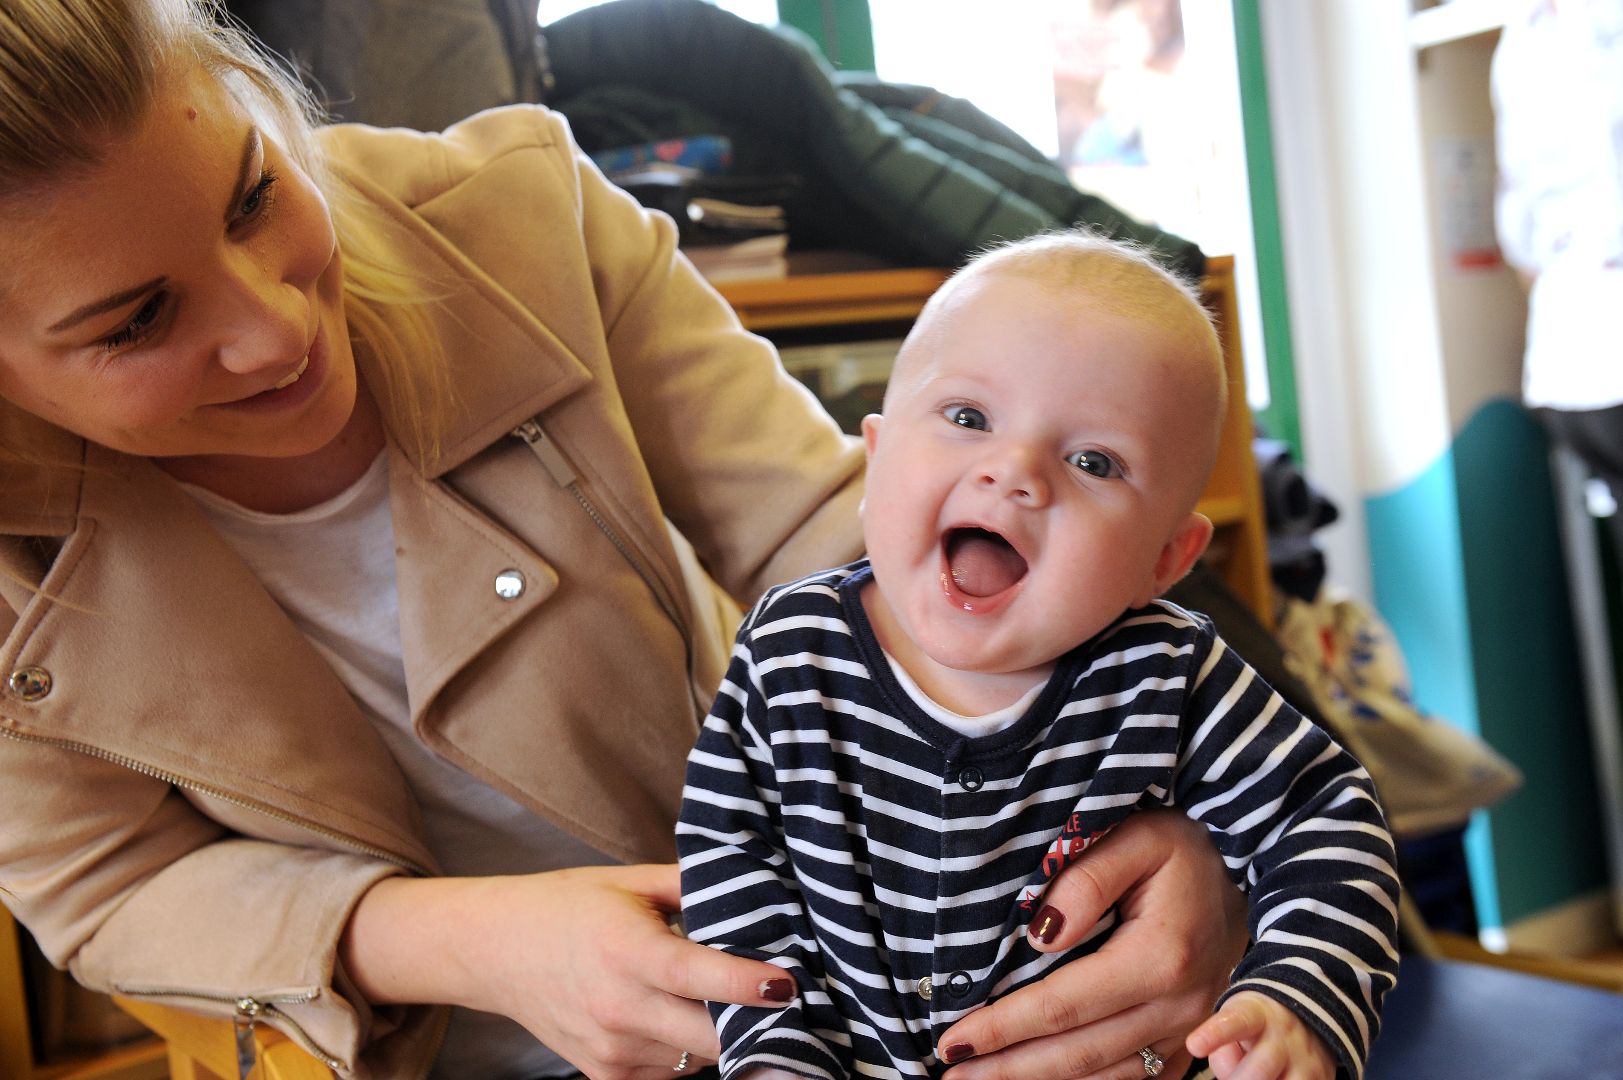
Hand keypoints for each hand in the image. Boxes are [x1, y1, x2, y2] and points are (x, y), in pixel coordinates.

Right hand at [341, 864, 796, 1078]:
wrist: (496, 949)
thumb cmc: (569, 906)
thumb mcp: (632, 881)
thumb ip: (694, 884)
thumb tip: (757, 886)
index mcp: (628, 950)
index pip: (698, 976)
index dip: (747, 985)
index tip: (788, 984)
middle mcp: (618, 1006)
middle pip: (710, 1037)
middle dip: (754, 1025)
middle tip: (787, 1006)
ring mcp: (610, 1049)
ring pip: (697, 1059)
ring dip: (722, 1038)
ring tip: (730, 1004)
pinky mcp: (603, 1075)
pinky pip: (670, 1076)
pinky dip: (688, 1054)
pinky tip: (682, 1020)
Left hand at [936, 809, 1247, 1079]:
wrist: (1244, 879)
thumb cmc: (1181, 853)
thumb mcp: (1141, 837)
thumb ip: (1088, 879)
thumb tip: (1042, 937)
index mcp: (1162, 958)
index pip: (1062, 1005)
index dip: (1003, 1027)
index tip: (953, 1040)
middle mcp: (1180, 1008)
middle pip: (1077, 1054)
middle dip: (1007, 1069)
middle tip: (950, 1073)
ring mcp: (1188, 1034)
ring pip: (1104, 1077)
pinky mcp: (1189, 1045)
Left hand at [1186, 991, 1333, 1079]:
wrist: (1306, 1016)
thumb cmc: (1255, 1024)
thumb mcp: (1233, 1021)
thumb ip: (1222, 1050)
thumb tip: (1230, 1076)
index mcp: (1256, 1014)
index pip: (1236, 1022)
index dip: (1215, 1034)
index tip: (1194, 1045)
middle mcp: (1284, 1035)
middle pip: (1259, 1069)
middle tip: (1232, 1078)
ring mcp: (1307, 1059)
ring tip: (1251, 1077)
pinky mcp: (1322, 1078)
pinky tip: (1275, 1078)